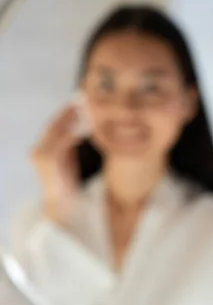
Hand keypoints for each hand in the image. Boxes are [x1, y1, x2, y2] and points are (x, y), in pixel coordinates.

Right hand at [31, 106, 82, 225]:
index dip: (66, 112)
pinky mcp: (45, 162)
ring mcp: (39, 155)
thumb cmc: (67, 180)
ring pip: (54, 131)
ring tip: (82, 109)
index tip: (79, 101)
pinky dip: (68, 134)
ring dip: (68, 119)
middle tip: (82, 100)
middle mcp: (38, 148)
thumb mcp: (69, 157)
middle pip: (53, 124)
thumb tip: (81, 126)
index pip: (54, 124)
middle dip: (67, 112)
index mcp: (44, 146)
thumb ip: (70, 142)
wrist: (63, 203)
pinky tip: (79, 128)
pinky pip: (58, 145)